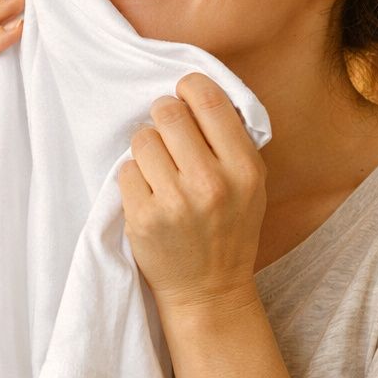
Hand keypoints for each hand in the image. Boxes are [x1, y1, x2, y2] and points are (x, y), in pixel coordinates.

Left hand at [119, 73, 267, 312]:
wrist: (209, 290)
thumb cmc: (229, 229)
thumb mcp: (251, 184)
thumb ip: (231, 140)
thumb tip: (195, 91)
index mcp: (244, 168)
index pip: (208, 101)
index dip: (189, 87)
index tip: (183, 94)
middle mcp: (211, 183)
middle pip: (168, 113)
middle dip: (163, 115)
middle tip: (166, 131)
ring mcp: (174, 202)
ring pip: (143, 139)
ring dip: (146, 147)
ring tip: (159, 168)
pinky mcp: (143, 218)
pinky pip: (126, 170)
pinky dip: (134, 177)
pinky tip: (149, 193)